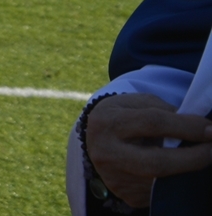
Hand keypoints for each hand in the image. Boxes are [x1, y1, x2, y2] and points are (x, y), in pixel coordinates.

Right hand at [84, 93, 211, 206]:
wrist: (97, 140)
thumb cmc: (124, 116)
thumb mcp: (137, 104)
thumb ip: (165, 112)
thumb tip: (201, 129)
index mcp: (107, 122)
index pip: (153, 123)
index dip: (187, 127)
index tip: (210, 129)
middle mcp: (106, 152)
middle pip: (158, 162)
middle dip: (194, 158)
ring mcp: (115, 177)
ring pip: (162, 180)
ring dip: (187, 171)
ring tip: (199, 158)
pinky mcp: (127, 195)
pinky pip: (160, 191)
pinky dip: (176, 181)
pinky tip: (180, 171)